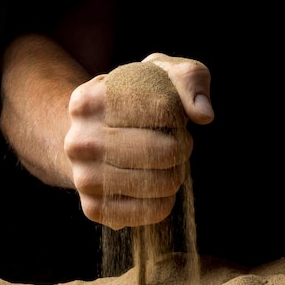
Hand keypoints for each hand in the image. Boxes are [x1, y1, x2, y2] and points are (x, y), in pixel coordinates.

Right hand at [64, 54, 212, 228]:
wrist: (93, 137)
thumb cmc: (137, 103)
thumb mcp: (160, 74)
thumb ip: (190, 78)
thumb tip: (204, 114)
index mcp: (90, 100)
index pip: (162, 107)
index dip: (178, 113)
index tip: (169, 114)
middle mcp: (80, 141)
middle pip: (164, 150)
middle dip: (182, 146)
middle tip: (174, 142)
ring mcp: (84, 178)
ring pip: (162, 183)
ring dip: (177, 172)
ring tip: (164, 162)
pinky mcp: (94, 209)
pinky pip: (154, 211)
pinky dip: (167, 199)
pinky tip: (155, 185)